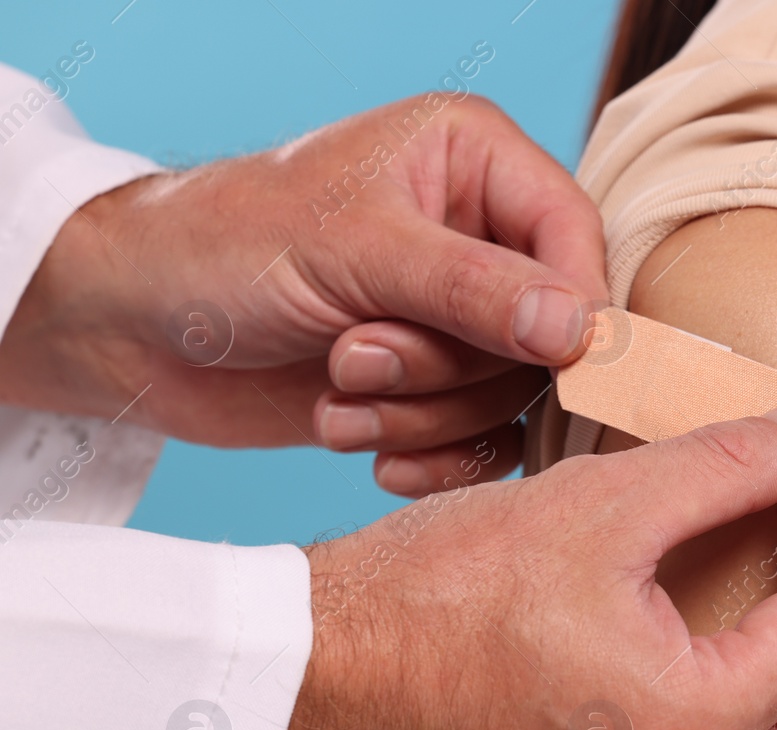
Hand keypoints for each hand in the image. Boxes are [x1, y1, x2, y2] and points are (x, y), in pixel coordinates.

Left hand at [0, 92, 605, 495]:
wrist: (131, 324)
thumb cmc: (223, 246)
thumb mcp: (353, 252)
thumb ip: (475, 289)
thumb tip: (581, 330)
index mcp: (474, 160)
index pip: (574, 237)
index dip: (570, 309)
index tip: (549, 364)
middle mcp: (479, 235)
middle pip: (546, 332)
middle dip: (448, 366)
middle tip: (356, 358)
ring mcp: (457, 318)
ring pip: (511, 395)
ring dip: (421, 413)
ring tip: (337, 393)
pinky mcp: (434, 388)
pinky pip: (485, 442)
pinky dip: (431, 457)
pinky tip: (366, 447)